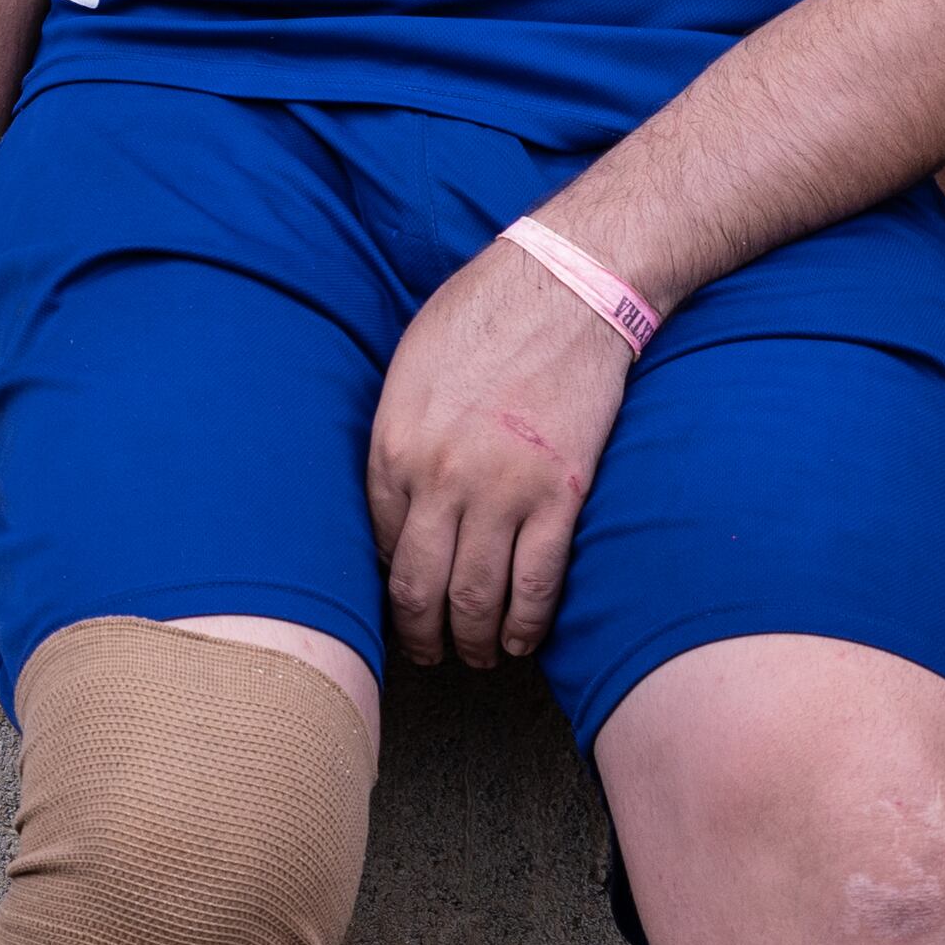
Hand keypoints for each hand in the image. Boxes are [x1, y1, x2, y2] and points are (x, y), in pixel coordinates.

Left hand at [368, 240, 632, 670]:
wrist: (565, 289)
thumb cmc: (481, 318)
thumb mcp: (408, 372)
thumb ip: (397, 438)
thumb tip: (396, 500)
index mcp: (392, 446)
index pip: (379, 544)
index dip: (390, 582)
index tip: (401, 600)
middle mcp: (438, 479)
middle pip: (418, 586)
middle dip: (420, 634)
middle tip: (428, 654)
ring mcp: (501, 492)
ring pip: (476, 599)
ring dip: (474, 641)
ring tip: (476, 656)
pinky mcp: (561, 497)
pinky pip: (538, 584)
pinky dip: (527, 625)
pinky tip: (523, 641)